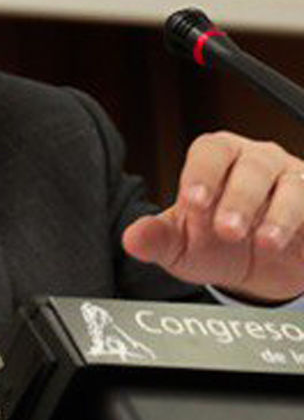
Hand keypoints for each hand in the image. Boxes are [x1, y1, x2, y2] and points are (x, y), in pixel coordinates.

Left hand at [121, 131, 303, 304]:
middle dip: (240, 198)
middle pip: (253, 166)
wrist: (261, 269)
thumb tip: (132, 239)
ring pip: (295, 186)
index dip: (202, 174)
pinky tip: (300, 240)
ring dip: (281, 214)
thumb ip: (158, 238)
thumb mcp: (184, 246)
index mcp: (218, 159)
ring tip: (266, 243)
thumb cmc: (217, 244)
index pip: (210, 151)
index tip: (194, 202)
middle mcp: (259, 162)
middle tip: (228, 231)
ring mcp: (295, 181)